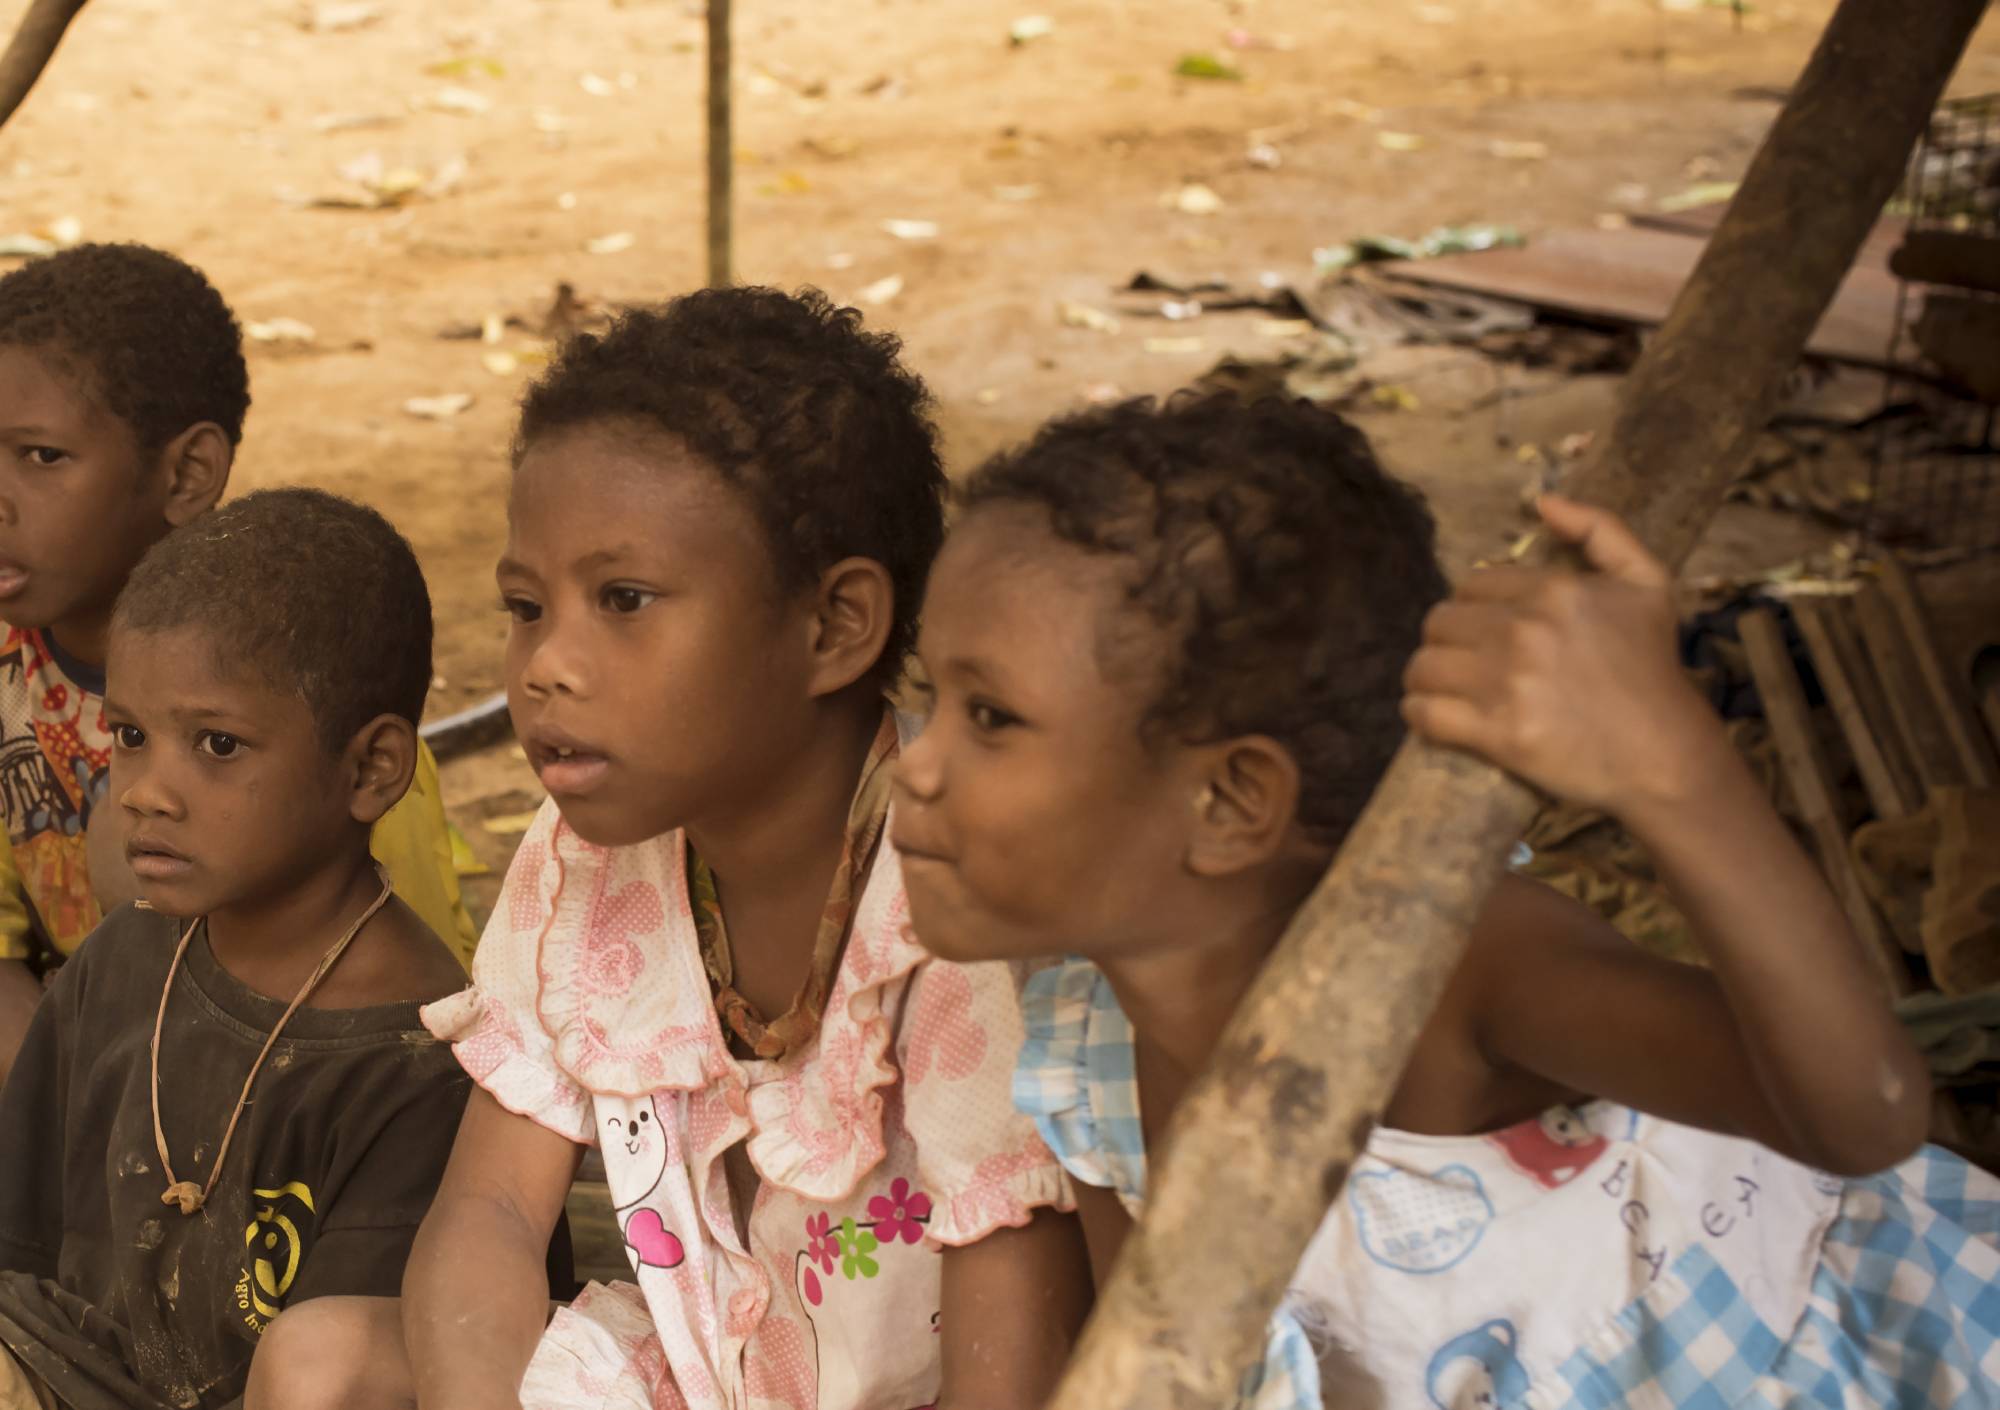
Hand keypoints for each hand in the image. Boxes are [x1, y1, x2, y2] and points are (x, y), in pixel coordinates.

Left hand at [1401, 495, 1722, 815]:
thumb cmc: (1654, 669)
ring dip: (1425, 678)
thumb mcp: (1647, 581)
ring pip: (1422, 667)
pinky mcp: (1497, 734)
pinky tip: (1430, 716)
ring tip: (1443, 689)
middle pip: (1439, 623)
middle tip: (1463, 662)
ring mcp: (1507, 683)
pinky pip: (1424, 714)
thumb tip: (1543, 500)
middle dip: (1447, 641)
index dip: (1473, 608)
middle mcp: (1524, 631)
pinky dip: (1418, 715)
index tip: (1484, 631)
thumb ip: (1600, 529)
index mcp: (1553, 590)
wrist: (1666, 754)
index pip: (1471, 585)